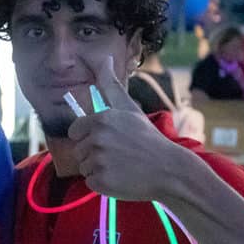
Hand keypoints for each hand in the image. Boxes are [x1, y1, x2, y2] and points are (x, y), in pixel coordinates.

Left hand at [67, 55, 188, 201]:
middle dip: (94, 154)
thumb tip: (104, 59)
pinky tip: (121, 178)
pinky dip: (103, 184)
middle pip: (78, 150)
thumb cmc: (147, 138)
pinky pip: (90, 183)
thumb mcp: (129, 108)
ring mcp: (99, 160)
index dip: (89, 137)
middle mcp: (97, 138)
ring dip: (98, 169)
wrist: (169, 170)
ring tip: (121, 166)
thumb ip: (111, 86)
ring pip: (84, 167)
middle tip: (118, 154)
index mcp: (101, 119)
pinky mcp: (101, 181)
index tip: (108, 140)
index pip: (75, 131)